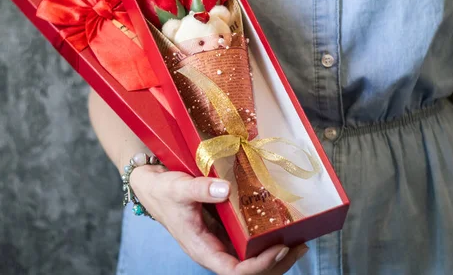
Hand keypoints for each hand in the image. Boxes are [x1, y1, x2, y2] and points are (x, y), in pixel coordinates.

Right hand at [131, 165, 308, 273]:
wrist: (153, 186)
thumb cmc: (163, 191)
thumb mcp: (178, 188)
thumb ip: (201, 189)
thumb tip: (224, 189)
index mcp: (201, 249)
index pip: (233, 271)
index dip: (258, 266)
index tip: (278, 248)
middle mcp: (214, 251)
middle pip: (248, 272)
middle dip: (275, 264)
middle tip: (299, 246)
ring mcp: (220, 243)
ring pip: (251, 262)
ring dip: (276, 257)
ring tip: (299, 244)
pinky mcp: (225, 232)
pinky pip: (249, 246)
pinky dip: (267, 243)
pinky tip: (283, 232)